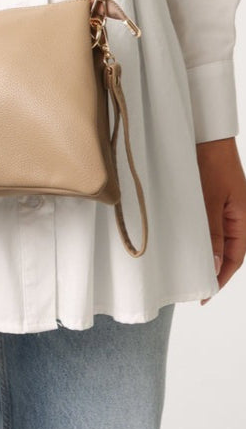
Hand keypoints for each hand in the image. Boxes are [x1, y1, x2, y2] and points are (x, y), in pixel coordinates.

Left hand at [195, 137, 245, 304]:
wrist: (206, 134)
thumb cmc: (211, 163)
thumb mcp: (208, 200)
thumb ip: (211, 232)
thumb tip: (214, 263)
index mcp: (243, 217)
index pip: (235, 257)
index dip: (220, 277)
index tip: (206, 294)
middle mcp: (238, 215)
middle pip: (229, 251)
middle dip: (214, 270)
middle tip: (195, 287)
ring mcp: (226, 207)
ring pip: (219, 239)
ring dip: (207, 254)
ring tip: (190, 270)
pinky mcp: (213, 199)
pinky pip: (211, 225)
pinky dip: (202, 237)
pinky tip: (188, 243)